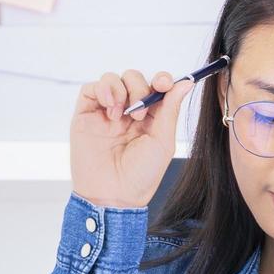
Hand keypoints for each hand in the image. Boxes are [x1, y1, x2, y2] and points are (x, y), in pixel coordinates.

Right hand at [70, 69, 194, 209]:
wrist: (113, 195)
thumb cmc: (141, 175)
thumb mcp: (163, 141)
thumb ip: (171, 109)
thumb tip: (186, 82)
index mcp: (150, 117)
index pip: (155, 86)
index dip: (160, 79)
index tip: (163, 83)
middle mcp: (128, 111)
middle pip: (133, 78)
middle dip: (138, 88)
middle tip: (139, 114)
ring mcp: (105, 112)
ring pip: (112, 79)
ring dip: (120, 90)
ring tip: (120, 115)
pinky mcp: (86, 115)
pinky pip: (91, 88)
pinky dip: (102, 90)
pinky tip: (109, 109)